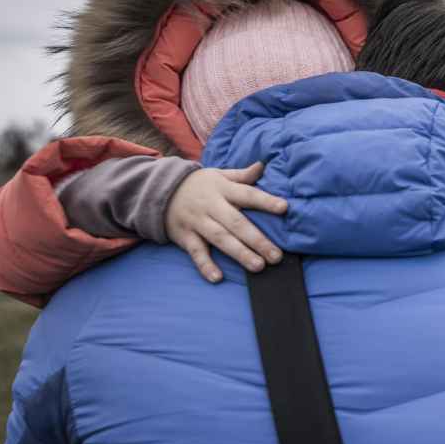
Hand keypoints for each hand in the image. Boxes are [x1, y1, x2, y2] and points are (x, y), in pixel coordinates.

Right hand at [166, 162, 288, 282]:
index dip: (265, 201)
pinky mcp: (185, 236)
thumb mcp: (218, 175)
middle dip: (257, 240)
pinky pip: (196, 252)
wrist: (160, 190)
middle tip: (276, 256)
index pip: (247, 194)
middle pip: (237, 223)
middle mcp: (211, 206)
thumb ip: (241, 175)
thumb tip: (262, 165)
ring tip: (258, 266)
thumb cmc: (199, 185)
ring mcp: (198, 222)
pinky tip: (217, 278)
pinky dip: (205, 265)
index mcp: (223, 189)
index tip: (284, 208)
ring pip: (220, 239)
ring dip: (239, 253)